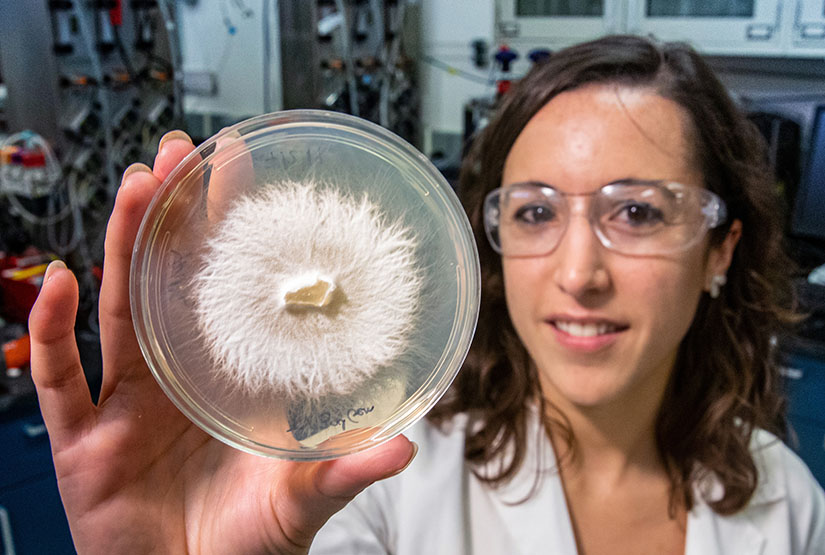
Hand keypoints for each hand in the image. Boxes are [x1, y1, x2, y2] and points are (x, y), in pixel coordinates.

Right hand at [29, 130, 415, 554]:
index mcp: (222, 381)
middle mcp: (170, 381)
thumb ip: (346, 468)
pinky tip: (60, 284)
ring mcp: (124, 406)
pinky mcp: (84, 442)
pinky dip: (50, 333)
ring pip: (116, 312)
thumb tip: (406, 443)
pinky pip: (56, 380)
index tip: (237, 170)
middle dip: (170, 216)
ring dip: (122, 246)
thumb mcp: (303, 498)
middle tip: (179, 153)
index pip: (224, 289)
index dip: (228, 231)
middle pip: (165, 283)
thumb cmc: (247, 545)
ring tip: (137, 187)